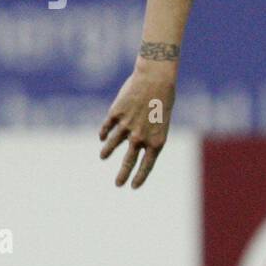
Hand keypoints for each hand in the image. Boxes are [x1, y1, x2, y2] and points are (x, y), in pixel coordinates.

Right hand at [99, 64, 175, 187]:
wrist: (155, 79)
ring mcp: (126, 126)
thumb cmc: (164, 99)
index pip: (146, 165)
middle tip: (118, 184)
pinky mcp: (115, 114)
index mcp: (156, 141)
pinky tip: (102, 137)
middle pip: (129, 161)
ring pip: (113, 144)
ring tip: (103, 156)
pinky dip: (104, 133)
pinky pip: (107, 128)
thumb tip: (132, 144)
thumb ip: (148, 135)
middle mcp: (140, 137)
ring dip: (107, 151)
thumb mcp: (161, 121)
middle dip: (122, 175)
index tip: (133, 187)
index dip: (140, 177)